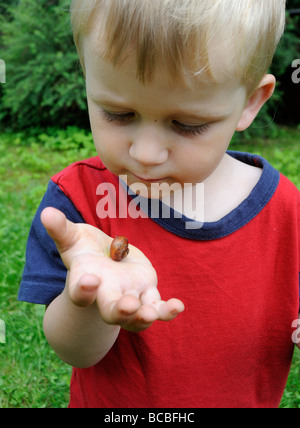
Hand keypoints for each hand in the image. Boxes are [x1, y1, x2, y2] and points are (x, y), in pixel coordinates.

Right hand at [41, 207, 183, 331]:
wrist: (104, 263)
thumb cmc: (85, 250)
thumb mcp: (73, 238)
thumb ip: (61, 229)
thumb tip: (46, 212)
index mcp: (86, 282)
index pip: (81, 291)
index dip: (83, 289)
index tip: (88, 281)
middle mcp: (106, 295)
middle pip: (110, 310)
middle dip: (118, 309)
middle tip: (127, 306)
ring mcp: (128, 297)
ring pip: (135, 316)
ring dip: (143, 316)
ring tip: (150, 315)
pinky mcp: (147, 294)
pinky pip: (157, 307)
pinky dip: (166, 311)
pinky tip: (177, 306)